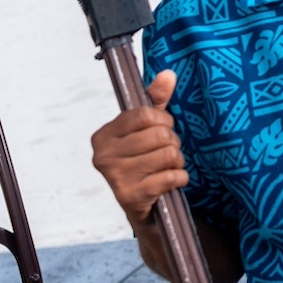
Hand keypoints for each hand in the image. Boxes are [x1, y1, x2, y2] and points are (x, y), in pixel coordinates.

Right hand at [90, 70, 189, 224]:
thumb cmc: (143, 163)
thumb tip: (168, 74)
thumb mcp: (146, 130)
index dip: (164, 121)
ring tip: (168, 167)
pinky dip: (180, 178)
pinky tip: (171, 182)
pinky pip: (172, 177)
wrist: (142, 208)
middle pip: (160, 135)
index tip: (162, 130)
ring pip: (169, 155)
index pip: (146, 115)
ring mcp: (115, 177)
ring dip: (177, 162)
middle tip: (166, 153)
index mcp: (103, 135)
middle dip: (173, 144)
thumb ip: (156, 101)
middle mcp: (104, 155)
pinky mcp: (131, 196)